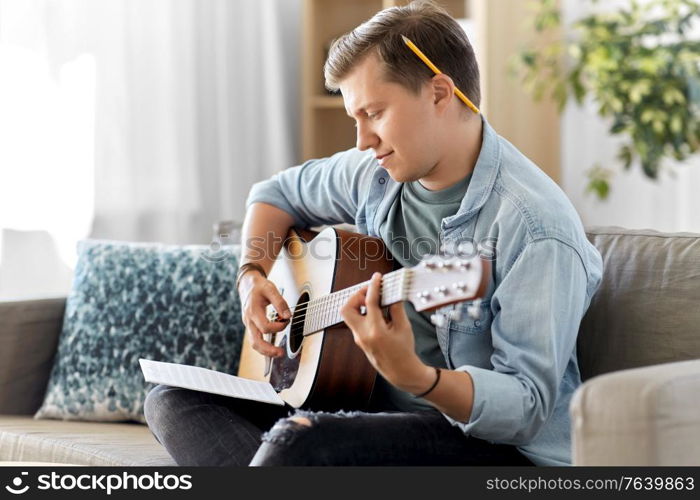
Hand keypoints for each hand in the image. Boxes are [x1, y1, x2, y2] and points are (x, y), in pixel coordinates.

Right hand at [238, 270, 289, 357]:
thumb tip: (287, 316)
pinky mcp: (251, 326)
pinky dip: (264, 345)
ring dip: (266, 351)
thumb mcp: (270, 289)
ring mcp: (248, 325)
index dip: (278, 327)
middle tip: (281, 353)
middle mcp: (248, 320)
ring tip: (278, 353)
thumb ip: (280, 302)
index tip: (286, 321)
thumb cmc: (259, 287)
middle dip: (268, 350)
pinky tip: (272, 346)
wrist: (247, 285)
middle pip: (255, 341)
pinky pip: (255, 340)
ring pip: (254, 343)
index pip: (265, 326)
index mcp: (253, 311)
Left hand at [340, 272, 432, 391]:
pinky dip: (363, 313)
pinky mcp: (359, 340)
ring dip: (358, 305)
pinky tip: (376, 313)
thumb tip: (393, 293)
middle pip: (347, 308)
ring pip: (349, 315)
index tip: (376, 278)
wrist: (400, 371)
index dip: (373, 286)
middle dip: (356, 296)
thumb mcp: (404, 327)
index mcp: (375, 330)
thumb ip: (396, 308)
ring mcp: (359, 338)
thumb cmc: (404, 351)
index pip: (370, 302)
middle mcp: (363, 334)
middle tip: (369, 292)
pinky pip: (355, 322)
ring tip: (374, 302)